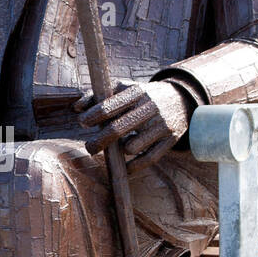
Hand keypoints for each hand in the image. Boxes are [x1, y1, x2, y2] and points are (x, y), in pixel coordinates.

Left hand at [75, 79, 193, 171]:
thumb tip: (77, 107)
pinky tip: (123, 167)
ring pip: (132, 147)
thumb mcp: (124, 89)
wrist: (180, 100)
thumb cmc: (142, 96)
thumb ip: (99, 95)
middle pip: (117, 129)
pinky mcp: (171, 140)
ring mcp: (161, 125)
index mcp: (136, 92)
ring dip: (119, 151)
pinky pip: (149, 159)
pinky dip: (134, 167)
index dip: (92, 116)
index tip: (83, 122)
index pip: (109, 106)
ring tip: (115, 149)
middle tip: (90, 147)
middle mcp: (150, 107)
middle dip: (98, 141)